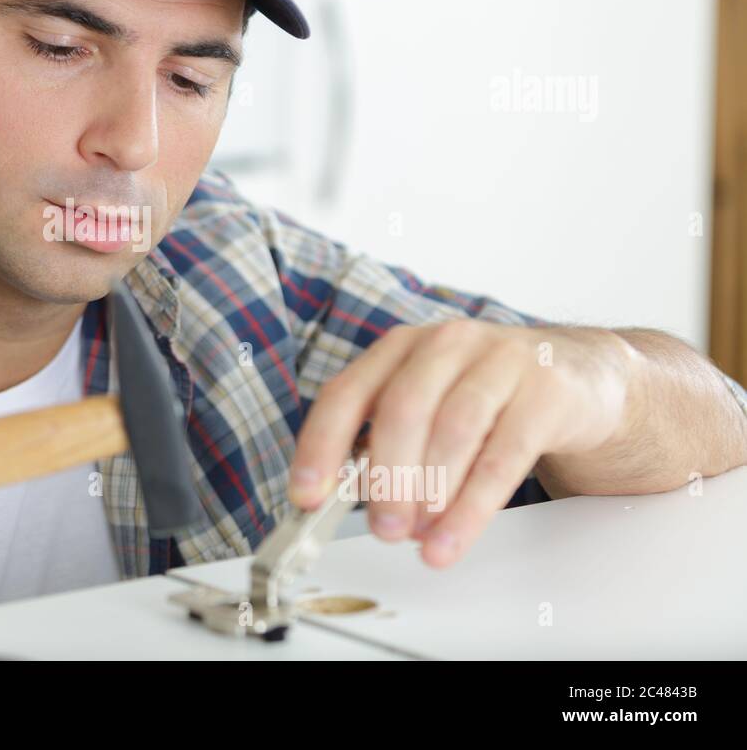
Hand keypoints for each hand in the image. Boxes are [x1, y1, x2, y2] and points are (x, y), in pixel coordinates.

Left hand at [287, 320, 635, 566]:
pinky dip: (473, 505)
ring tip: (419, 539)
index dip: (320, 446)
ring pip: (453, 430)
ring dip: (430, 494)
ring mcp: (499, 361)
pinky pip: (504, 454)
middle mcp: (445, 345)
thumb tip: (338, 502)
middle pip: (402, 410)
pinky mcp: (546, 391)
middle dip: (386, 476)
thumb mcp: (429, 404)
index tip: (305, 495)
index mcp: (400, 348)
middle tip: (382, 528)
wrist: (579, 376)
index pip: (346, 394)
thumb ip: (384, 444)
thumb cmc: (488, 397)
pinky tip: (453, 537)